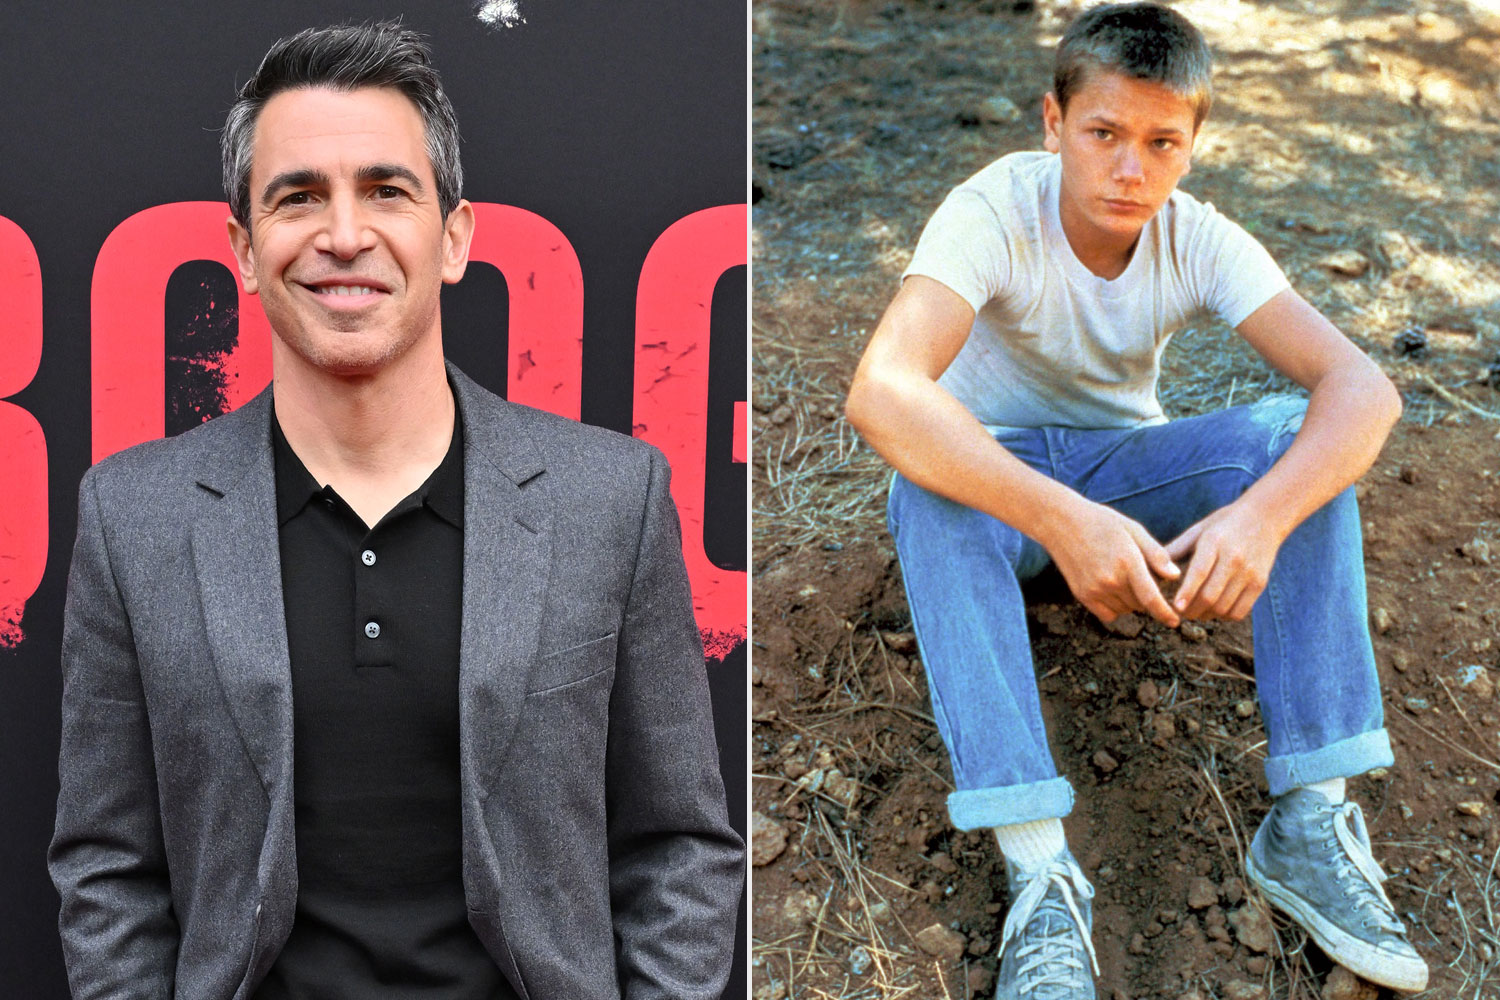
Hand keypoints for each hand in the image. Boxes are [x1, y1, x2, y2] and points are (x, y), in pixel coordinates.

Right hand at [1045, 502, 1181, 627]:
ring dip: (1131, 602)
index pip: (1151, 598)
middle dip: (1147, 596)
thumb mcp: (1133, 529)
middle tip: (1141, 576)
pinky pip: (1107, 614)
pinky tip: (1113, 590)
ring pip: (1125, 610)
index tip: (1175, 621)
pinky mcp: (1082, 595)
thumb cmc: (1101, 522)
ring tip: (1124, 578)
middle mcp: (1110, 580)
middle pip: (1140, 604)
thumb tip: (1175, 576)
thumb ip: (1156, 554)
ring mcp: (1094, 589)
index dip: (1165, 613)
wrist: (1061, 522)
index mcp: (1127, 562)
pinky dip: (1115, 608)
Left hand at [1165, 500, 1284, 620]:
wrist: (1265, 517)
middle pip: (1210, 595)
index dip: (1186, 592)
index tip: (1175, 607)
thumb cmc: (1223, 524)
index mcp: (1214, 542)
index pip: (1199, 572)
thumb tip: (1150, 567)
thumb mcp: (1198, 530)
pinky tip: (1216, 610)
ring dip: (1206, 615)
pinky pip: (1240, 611)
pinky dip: (1225, 616)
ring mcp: (1249, 572)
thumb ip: (1176, 549)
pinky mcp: (1260, 583)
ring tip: (1196, 611)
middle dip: (1192, 610)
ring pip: (1224, 607)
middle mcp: (1233, 558)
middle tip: (1180, 612)